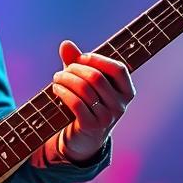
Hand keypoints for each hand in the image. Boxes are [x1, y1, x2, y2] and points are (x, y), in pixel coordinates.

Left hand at [51, 41, 133, 162]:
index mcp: (126, 92)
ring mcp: (108, 118)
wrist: (83, 138)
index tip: (81, 58)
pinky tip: (56, 89)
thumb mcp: (85, 83)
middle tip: (63, 71)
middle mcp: (121, 105)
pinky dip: (63, 92)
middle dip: (76, 69)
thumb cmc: (87, 104)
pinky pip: (76, 103)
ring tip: (57, 78)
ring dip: (66, 79)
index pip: (118, 69)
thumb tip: (65, 44)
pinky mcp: (91, 126)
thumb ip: (77, 63)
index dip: (98, 59)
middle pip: (97, 77)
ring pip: (84, 89)